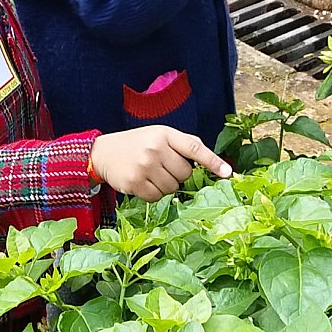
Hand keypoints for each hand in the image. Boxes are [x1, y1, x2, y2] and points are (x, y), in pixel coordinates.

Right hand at [89, 127, 231, 201]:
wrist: (103, 152)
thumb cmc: (137, 144)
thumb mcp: (159, 135)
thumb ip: (182, 145)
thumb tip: (211, 162)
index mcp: (164, 134)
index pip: (194, 148)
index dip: (213, 161)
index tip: (228, 173)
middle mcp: (155, 149)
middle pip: (185, 174)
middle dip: (178, 174)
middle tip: (162, 167)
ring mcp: (144, 166)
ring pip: (172, 188)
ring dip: (166, 185)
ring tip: (151, 174)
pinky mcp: (135, 183)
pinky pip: (157, 197)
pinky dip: (154, 194)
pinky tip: (143, 183)